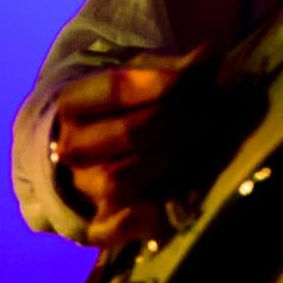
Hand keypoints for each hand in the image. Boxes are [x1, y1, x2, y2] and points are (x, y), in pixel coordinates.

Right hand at [51, 47, 213, 247]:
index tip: (197, 76)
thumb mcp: (141, 78)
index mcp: (73, 103)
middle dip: (180, 119)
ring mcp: (81, 188)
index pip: (117, 87)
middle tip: (210, 111)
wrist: (85, 153)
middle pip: (131, 132)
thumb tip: (211, 52)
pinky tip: (174, 198)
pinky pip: (113, 230)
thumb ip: (175, 68)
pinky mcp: (96, 225)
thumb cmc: (121, 107)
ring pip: (125, 178)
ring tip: (202, 144)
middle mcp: (71, 148)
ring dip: (173, 160)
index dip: (164, 82)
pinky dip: (142, 219)